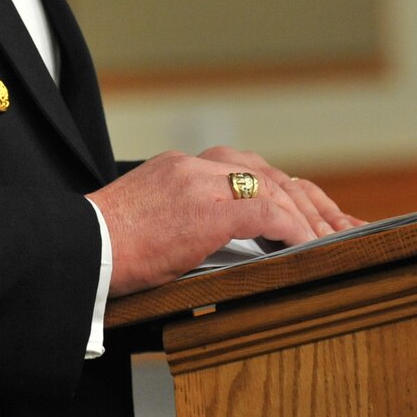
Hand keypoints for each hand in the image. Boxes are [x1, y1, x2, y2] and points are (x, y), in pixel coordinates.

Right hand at [88, 149, 354, 296]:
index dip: (285, 190)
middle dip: (310, 199)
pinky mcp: (207, 208)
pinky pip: (267, 212)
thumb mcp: (148, 224)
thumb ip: (184, 221)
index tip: (309, 211)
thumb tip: (216, 246)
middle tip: (341, 224)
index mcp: (179, 167)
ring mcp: (201, 183)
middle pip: (269, 172)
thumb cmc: (103, 249)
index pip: (247, 169)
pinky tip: (310, 245)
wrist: (76, 250)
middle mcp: (194, 166)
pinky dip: (295, 228)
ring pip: (274, 188)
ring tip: (334, 238)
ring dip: (310, 215)